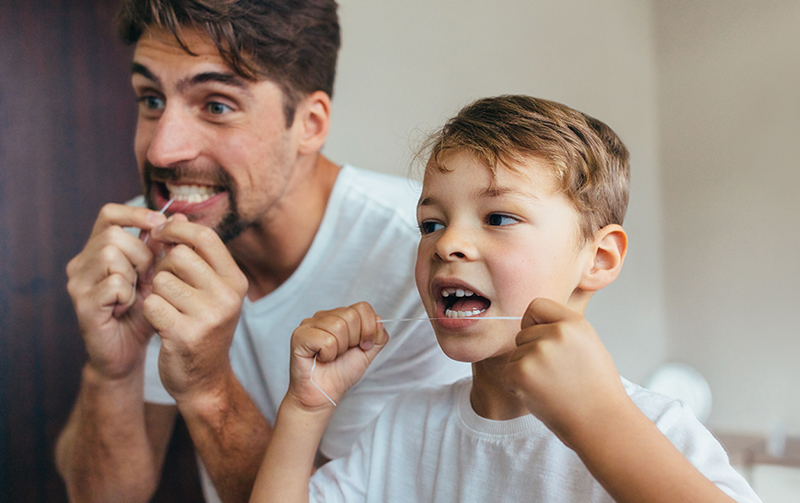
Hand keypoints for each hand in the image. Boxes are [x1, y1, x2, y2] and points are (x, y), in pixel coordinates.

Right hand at [66, 203, 166, 378]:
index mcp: (97, 250)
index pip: (109, 214)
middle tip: (148, 276)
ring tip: (137, 293)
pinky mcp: (82, 304)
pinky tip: (127, 307)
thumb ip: (163, 248)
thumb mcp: (157, 275)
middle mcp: (81, 263)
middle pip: (114, 235)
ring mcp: (78, 283)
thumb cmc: (143, 312)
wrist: (127, 353)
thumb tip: (180, 216)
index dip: (135, 214)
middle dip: (141, 253)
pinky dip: (127, 295)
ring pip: (110, 255)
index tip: (160, 224)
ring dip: (134, 274)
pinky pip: (113, 284)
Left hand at [142, 215, 248, 401]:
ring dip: (155, 292)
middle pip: (179, 256)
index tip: (161, 233)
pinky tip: (160, 323)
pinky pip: (151, 304)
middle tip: (164, 284)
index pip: (205, 237)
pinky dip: (149, 312)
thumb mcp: (209, 290)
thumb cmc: (202, 328)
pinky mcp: (185, 335)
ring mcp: (209, 317)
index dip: (178, 229)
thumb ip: (194, 256)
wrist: (205, 380)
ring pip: (161, 280)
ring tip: (166, 307)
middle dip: (163, 266)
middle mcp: (228, 296)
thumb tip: (173, 216)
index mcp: (236, 281)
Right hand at [287, 302, 388, 409]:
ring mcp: (309, 324)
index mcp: (339, 316)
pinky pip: (326, 340)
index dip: (368, 329)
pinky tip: (320, 359)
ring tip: (330, 356)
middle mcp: (323, 316)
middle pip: (351, 315)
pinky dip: (328, 354)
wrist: (323, 396)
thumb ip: (377, 336)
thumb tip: (379, 320)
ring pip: (338, 326)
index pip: (362, 307)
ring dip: (339, 349)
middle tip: (342, 353)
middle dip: (353, 340)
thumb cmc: (341, 374)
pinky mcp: (299, 336)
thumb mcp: (367, 353)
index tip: (363, 346)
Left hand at [502, 298, 627, 446]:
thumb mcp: (589, 345)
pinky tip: (541, 396)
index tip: (544, 341)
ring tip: (553, 387)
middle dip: (531, 352)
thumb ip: (564, 329)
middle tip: (556, 375)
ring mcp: (537, 353)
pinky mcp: (521, 373)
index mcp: (574, 323)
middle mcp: (556, 333)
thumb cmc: (597, 389)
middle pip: (523, 333)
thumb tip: (534, 322)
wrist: (602, 424)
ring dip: (526, 371)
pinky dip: (517, 387)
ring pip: (515, 355)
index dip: (535, 323)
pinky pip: (507, 373)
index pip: (537, 306)